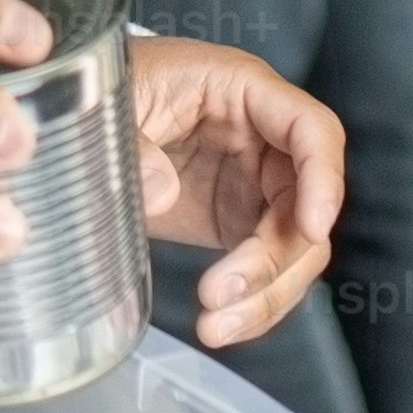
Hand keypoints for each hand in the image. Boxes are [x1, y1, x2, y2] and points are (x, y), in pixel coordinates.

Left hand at [130, 36, 341, 347]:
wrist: (89, 116)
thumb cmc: (112, 87)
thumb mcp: (114, 102)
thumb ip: (133, 144)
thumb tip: (161, 190)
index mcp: (244, 91)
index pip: (311, 129)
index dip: (323, 178)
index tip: (312, 228)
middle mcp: (263, 140)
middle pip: (308, 204)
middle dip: (276, 259)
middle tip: (224, 294)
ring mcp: (254, 184)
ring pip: (295, 248)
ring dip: (265, 294)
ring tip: (215, 326)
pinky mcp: (236, 222)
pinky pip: (266, 268)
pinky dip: (252, 302)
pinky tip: (222, 325)